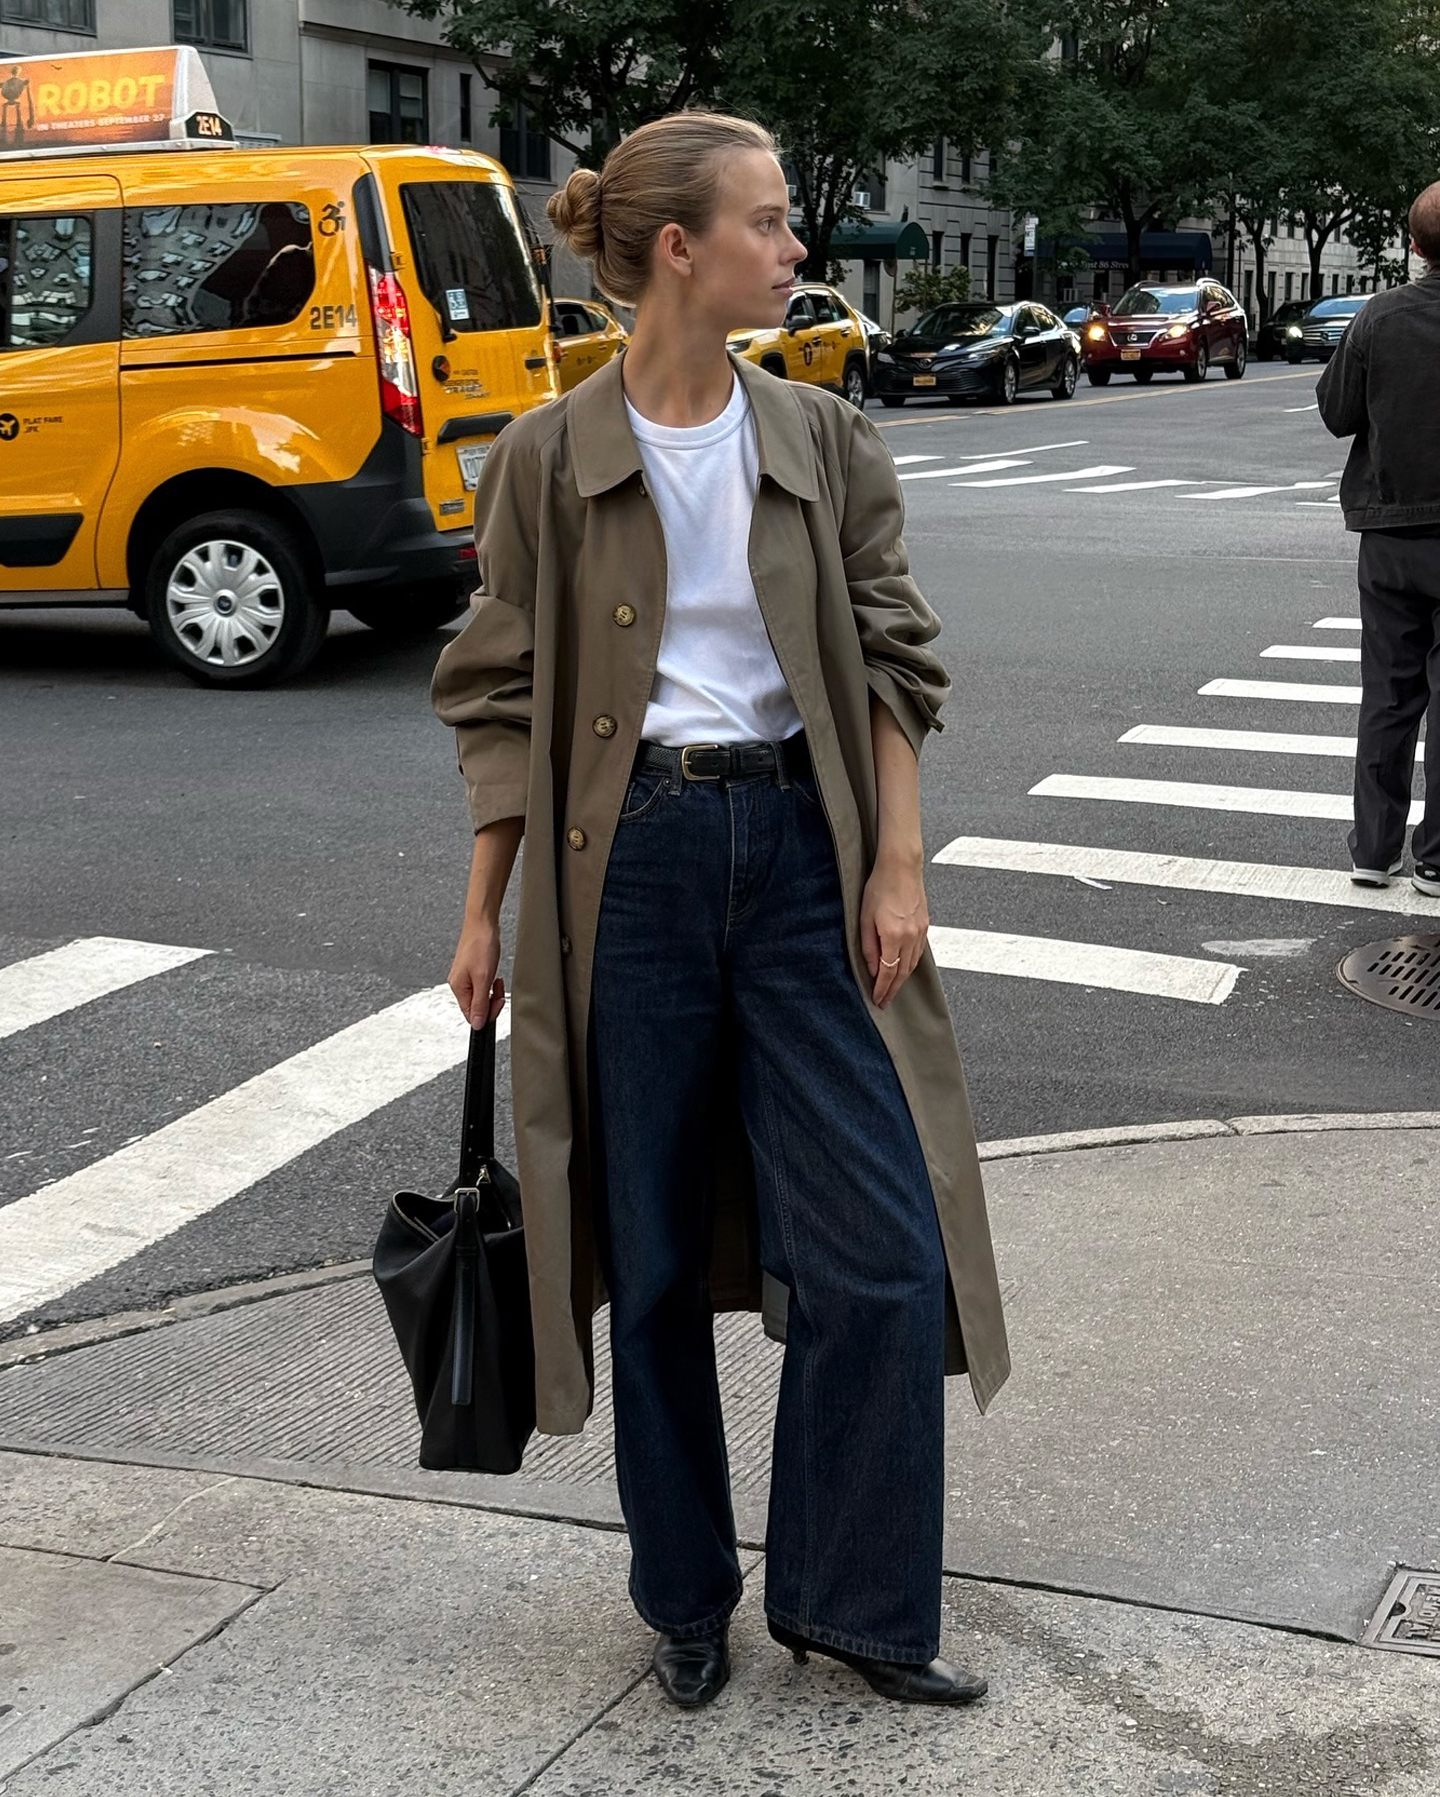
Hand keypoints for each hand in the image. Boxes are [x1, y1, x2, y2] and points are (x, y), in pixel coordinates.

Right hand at [449, 919, 505, 1028]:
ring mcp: (466, 977)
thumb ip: (480, 1003)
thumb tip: (477, 1024)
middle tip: (499, 991)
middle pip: (476, 1007)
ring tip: (498, 981)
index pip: (470, 1015)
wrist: (482, 923)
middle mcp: (459, 984)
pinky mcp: (473, 971)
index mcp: (458, 988)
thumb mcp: (483, 978)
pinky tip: (495, 976)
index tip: (498, 1002)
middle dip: (492, 1002)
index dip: (487, 1013)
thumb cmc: (480, 945)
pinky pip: (483, 986)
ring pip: (481, 997)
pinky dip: (492, 984)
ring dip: (493, 993)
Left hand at [860, 853, 927, 1008]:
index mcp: (894, 936)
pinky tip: (904, 967)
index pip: (889, 973)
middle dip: (894, 990)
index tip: (878, 1001)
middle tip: (885, 1002)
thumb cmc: (879, 887)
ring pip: (913, 964)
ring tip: (893, 989)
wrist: (901, 866)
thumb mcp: (865, 918)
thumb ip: (869, 947)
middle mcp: (911, 937)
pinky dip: (911, 964)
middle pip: (903, 973)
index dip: (883, 989)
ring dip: (903, 979)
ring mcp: (921, 931)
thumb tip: (873, 970)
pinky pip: (919, 952)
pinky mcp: (925, 925)